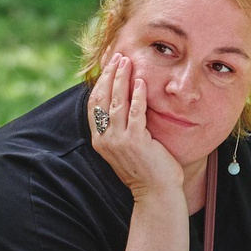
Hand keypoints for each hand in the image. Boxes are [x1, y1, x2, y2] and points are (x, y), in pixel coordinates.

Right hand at [87, 52, 184, 201]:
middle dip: (109, 75)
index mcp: (99, 140)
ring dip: (122, 79)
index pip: (94, 105)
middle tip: (118, 57)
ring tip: (127, 62)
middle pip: (102, 99)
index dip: (100, 83)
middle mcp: (105, 139)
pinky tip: (141, 81)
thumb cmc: (144, 171)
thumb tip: (123, 106)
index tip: (108, 66)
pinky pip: (135, 112)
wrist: (156, 194)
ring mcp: (119, 141)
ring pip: (117, 102)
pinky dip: (137, 95)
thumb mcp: (125, 149)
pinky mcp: (136, 141)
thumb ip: (120, 130)